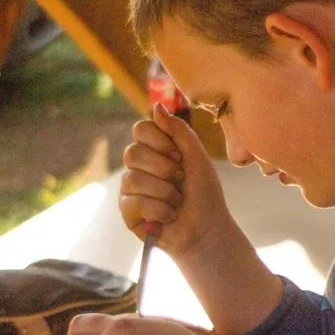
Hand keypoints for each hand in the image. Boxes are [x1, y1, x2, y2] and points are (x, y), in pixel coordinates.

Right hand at [119, 105, 232, 259]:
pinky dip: (159, 210)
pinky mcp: (127, 211)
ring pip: (133, 178)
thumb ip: (179, 131)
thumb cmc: (205, 194)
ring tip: (177, 202)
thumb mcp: (196, 157)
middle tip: (180, 182)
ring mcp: (130, 188)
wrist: (207, 229)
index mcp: (154, 149)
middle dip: (165, 170)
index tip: (179, 157)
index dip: (161, 142)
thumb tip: (156, 106)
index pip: (141, 129)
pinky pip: (133, 202)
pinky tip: (169, 216)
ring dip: (165, 193)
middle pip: (133, 153)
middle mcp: (138, 166)